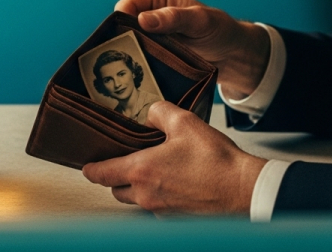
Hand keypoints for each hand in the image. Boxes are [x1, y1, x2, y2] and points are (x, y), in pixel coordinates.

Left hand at [83, 102, 265, 214]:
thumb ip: (159, 112)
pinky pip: (158, 207)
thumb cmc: (215, 160)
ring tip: (152, 168)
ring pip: (137, 200)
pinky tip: (174, 181)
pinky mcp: (178, 219)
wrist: (244, 191)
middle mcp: (147, 195)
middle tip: (123, 161)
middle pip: (117, 190)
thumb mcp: (184, 122)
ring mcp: (162, 210)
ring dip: (137, 187)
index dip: (92, 169)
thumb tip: (149, 116)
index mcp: (141, 171)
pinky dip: (158, 195)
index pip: (103, 174)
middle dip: (116, 177)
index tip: (86, 166)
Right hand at [116, 0, 268, 97]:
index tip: (124, 41)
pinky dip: (138, 70)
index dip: (120, 22)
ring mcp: (150, 38)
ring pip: (128, 47)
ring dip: (130, 59)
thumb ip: (173, 18)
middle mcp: (149, 17)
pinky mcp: (154, 57)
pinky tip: (138, 81)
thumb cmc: (219, 29)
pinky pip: (139, 62)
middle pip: (122, 28)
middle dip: (122, 43)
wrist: (233, 55)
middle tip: (126, 61)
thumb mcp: (200, 20)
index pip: (126, 6)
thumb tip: (142, 19)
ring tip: (130, 74)